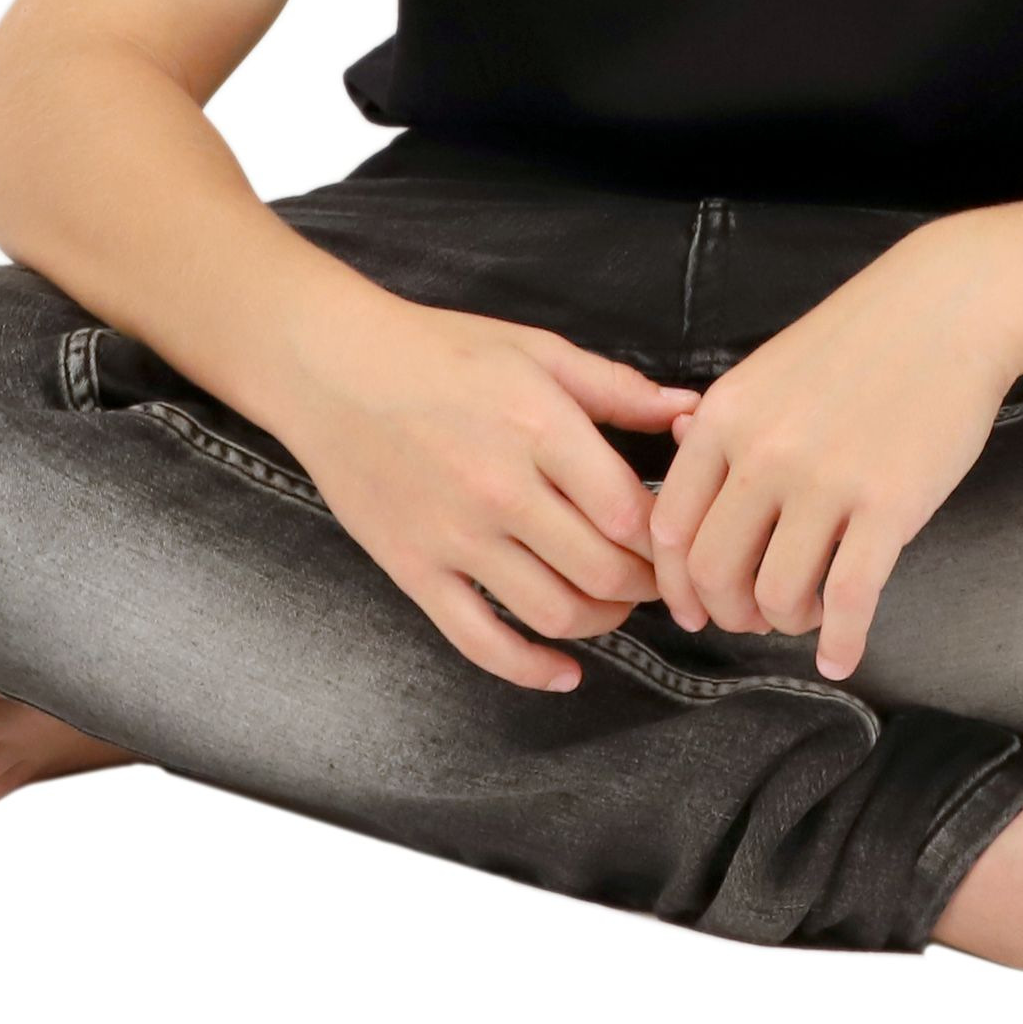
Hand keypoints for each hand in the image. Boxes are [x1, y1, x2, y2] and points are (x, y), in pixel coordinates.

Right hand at [261, 295, 698, 692]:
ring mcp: (455, 537)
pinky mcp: (415, 571)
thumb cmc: (439, 350)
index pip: (631, 512)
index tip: (677, 539)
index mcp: (541, 428)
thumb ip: (617, 388)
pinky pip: (481, 642)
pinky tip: (564, 673)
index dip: (668, 539)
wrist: (332, 368)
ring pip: (555, 613)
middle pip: (603, 571)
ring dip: (603, 623)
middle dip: (646, 587)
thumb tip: (689, 410)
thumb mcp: (538, 350)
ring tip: (614, 605)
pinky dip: (532, 670)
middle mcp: (501, 489)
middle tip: (656, 579)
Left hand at [651, 237, 1022, 680]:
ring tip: (806, 615)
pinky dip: (841, 644)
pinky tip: (841, 658)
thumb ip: (722, 420)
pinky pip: (850, 601)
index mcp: (725, 419)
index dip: (678, 583)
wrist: (951, 307)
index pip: (670, 527)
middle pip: (715, 572)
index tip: (695, 605)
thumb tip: (674, 444)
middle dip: (730, 613)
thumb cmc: (862, 338)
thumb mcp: (769, 368)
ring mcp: (827, 482)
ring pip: (776, 595)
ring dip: (787, 623)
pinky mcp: (890, 506)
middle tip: (754, 618)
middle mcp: (764, 453)